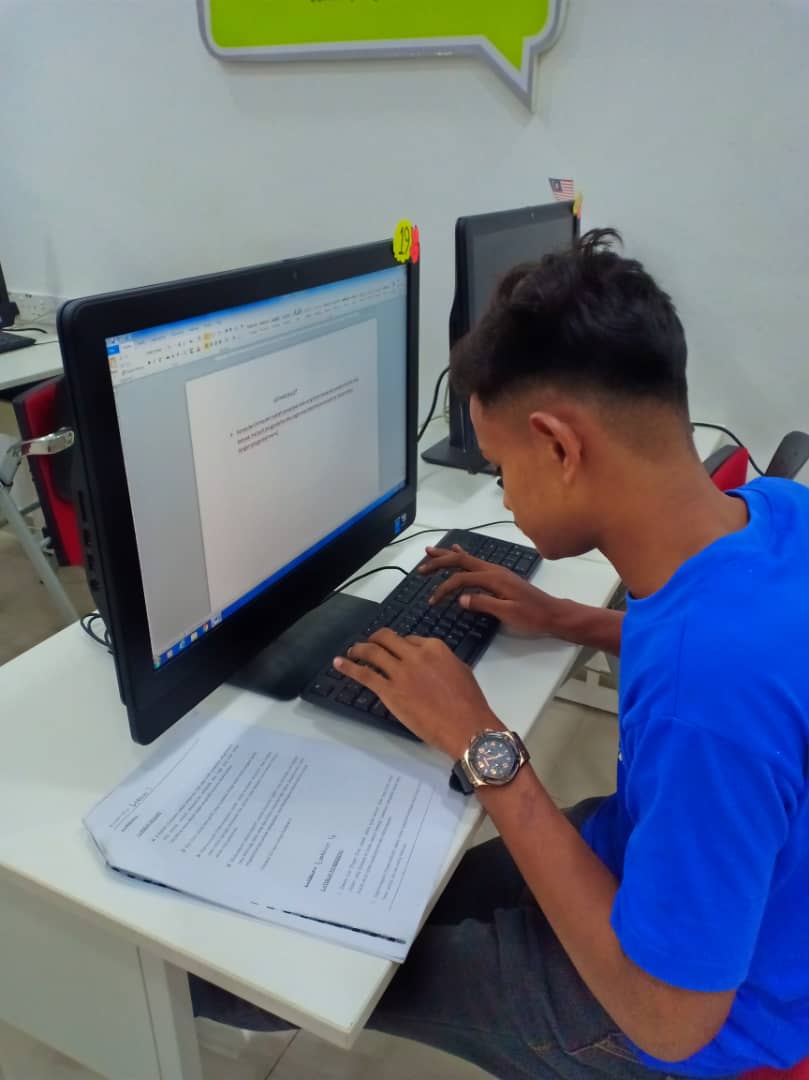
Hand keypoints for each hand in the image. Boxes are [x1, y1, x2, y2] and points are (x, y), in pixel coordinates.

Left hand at [334, 629, 502, 758]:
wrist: (466, 726)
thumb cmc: (469, 703)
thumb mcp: (461, 671)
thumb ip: (442, 661)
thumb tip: (430, 663)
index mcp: (434, 647)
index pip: (410, 639)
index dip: (400, 645)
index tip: (396, 652)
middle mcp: (414, 654)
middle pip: (388, 638)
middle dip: (376, 638)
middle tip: (370, 643)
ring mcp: (400, 672)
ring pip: (373, 652)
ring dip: (359, 649)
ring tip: (352, 651)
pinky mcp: (389, 691)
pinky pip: (364, 674)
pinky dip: (349, 667)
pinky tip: (339, 663)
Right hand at [420, 545, 565, 636]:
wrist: (552, 614)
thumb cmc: (532, 616)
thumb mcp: (507, 613)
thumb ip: (484, 603)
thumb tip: (460, 599)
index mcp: (494, 578)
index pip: (462, 578)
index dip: (444, 588)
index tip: (432, 601)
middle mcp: (494, 570)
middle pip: (461, 561)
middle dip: (440, 562)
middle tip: (421, 567)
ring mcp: (497, 571)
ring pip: (467, 558)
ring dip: (448, 556)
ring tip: (431, 552)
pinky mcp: (499, 576)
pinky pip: (476, 562)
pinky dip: (462, 556)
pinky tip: (457, 551)